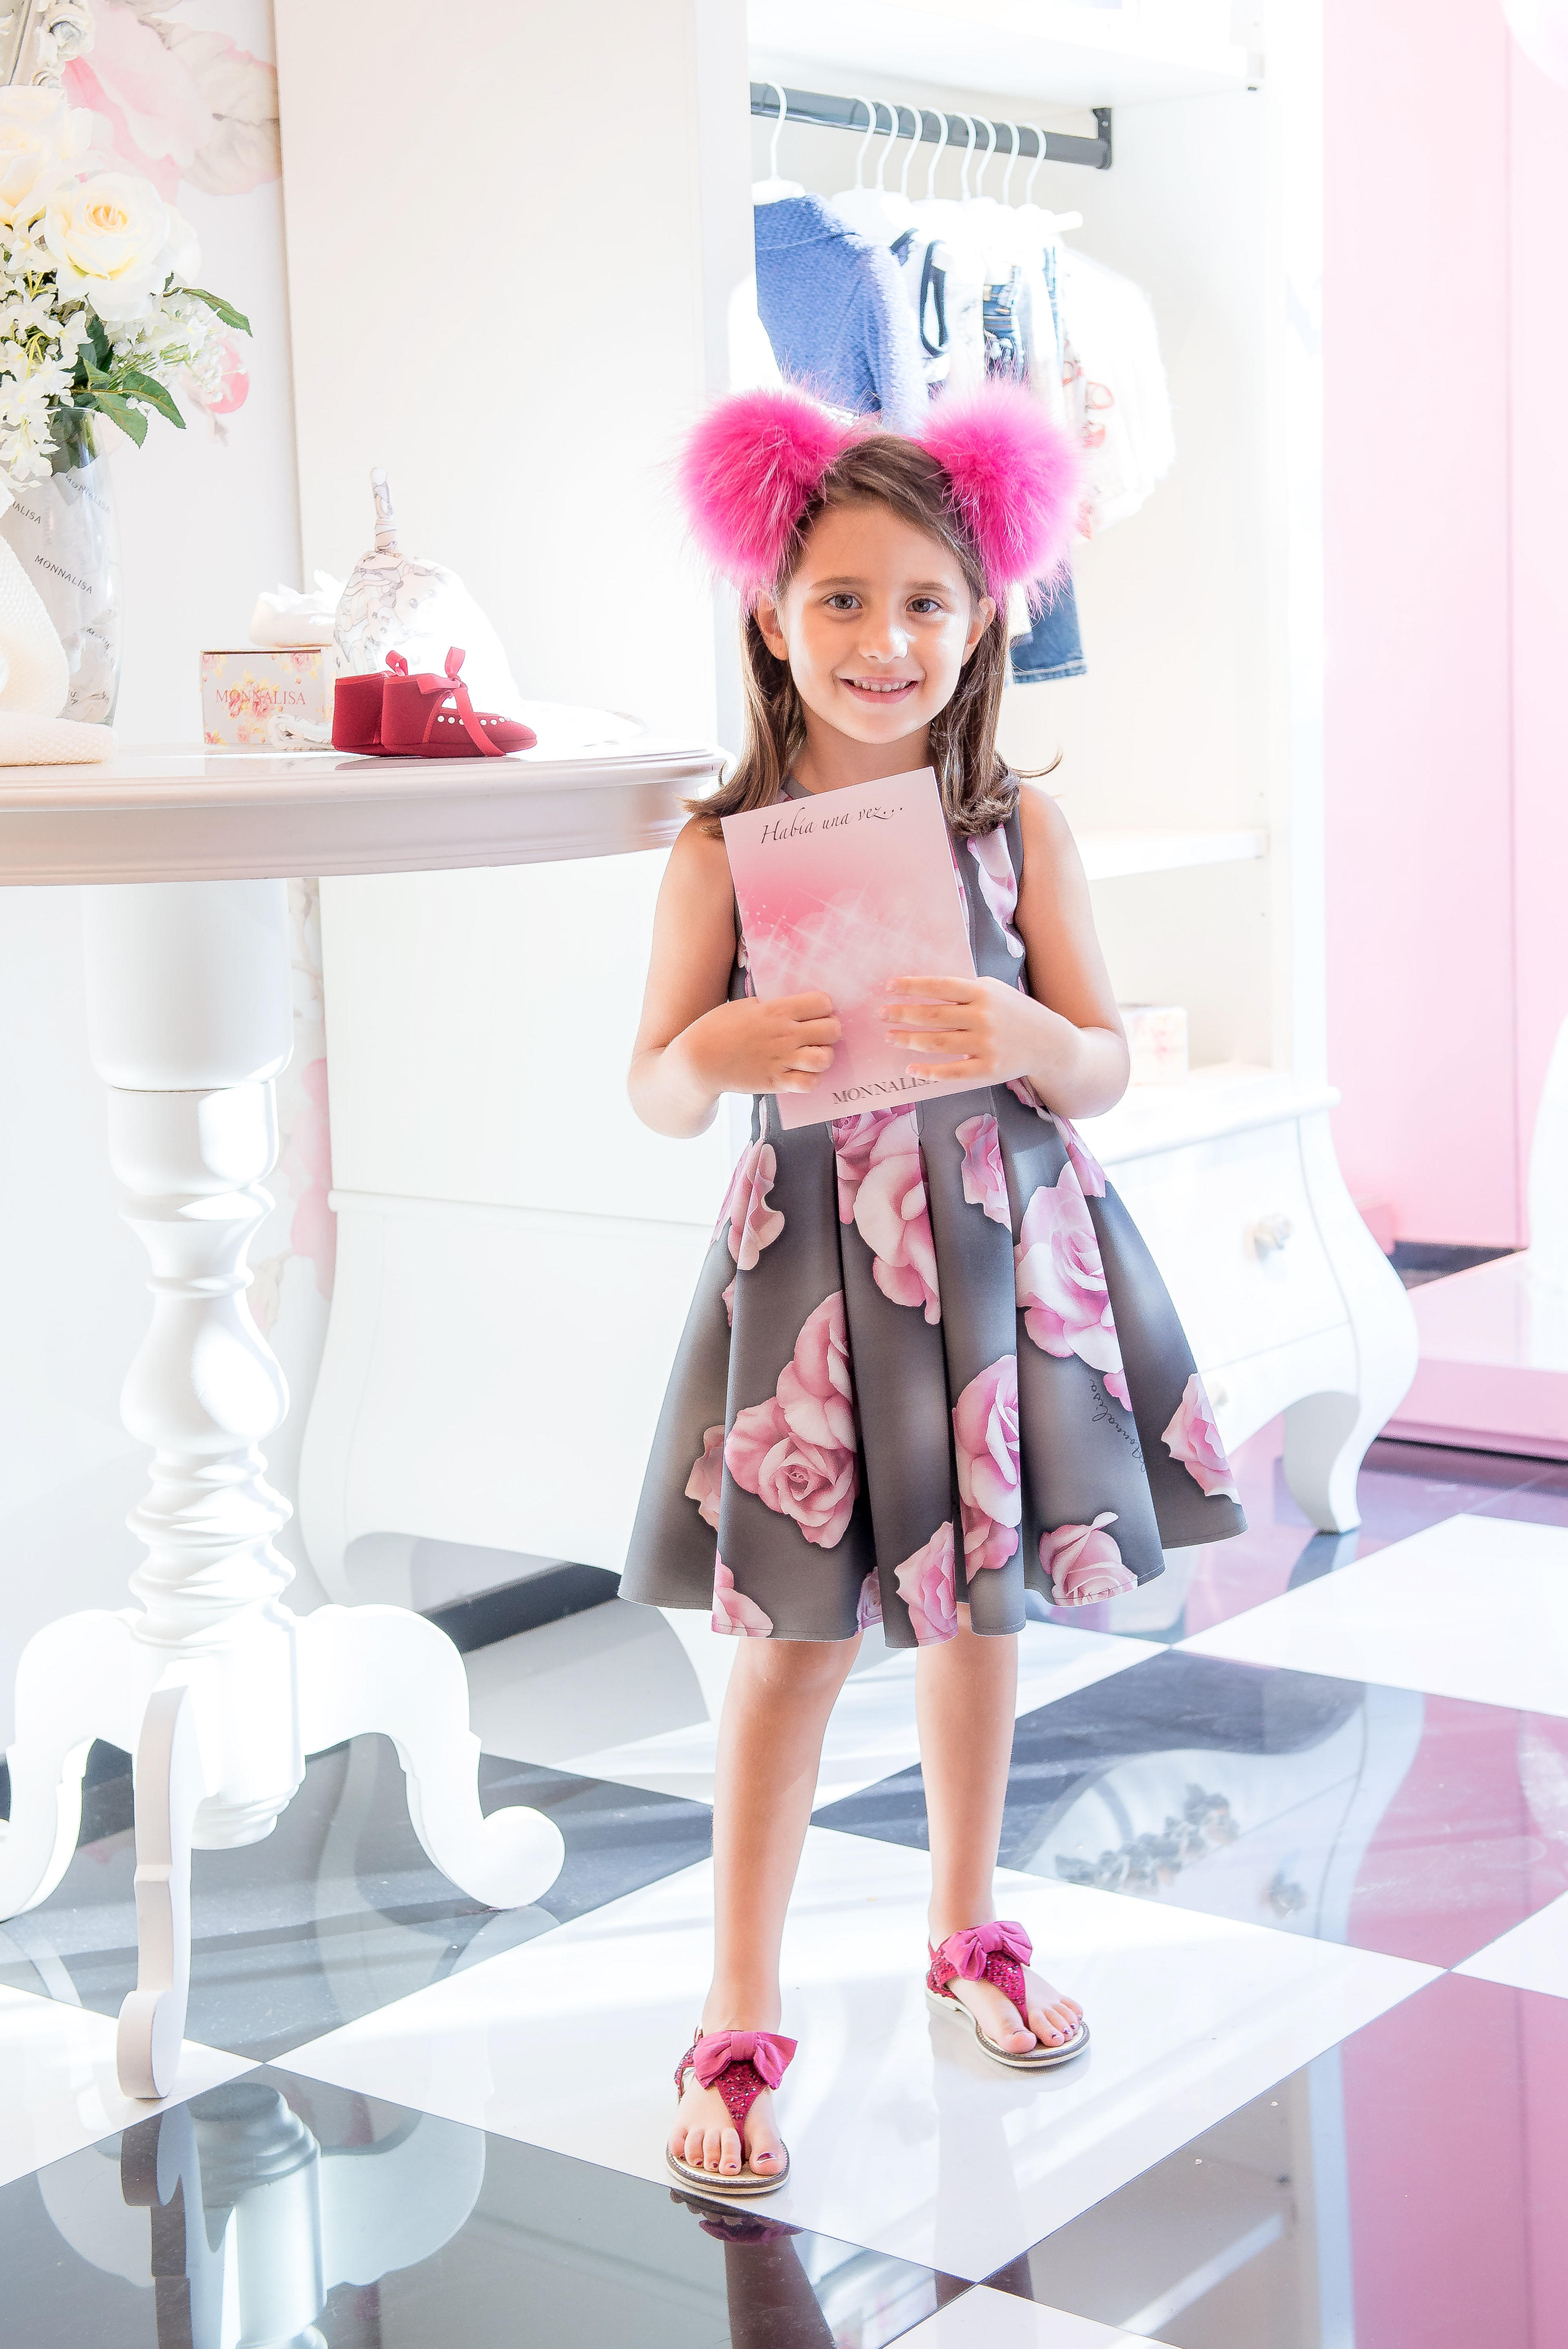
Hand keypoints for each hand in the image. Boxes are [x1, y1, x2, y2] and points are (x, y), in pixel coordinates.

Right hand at [684, 991, 841, 1096]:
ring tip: (813, 1055)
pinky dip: (812, 1079)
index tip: (815, 1013)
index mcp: (777, 1010)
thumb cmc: (717, 1028)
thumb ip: (770, 1005)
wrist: (699, 1060)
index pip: (823, 1003)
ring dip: (824, 1056)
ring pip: (825, 1058)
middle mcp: (785, 1034)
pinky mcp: (776, 1082)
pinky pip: (809, 1083)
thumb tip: (788, 1006)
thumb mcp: (744, 1006)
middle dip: (830, 1031)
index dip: (824, 1007)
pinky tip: (804, 1074)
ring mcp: (782, 1059)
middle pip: (832, 1029)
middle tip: (818, 1035)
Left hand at [879, 974, 1070, 1087]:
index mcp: (983, 992)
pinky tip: (911, 1069)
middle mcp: (983, 1017)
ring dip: (909, 1040)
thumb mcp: (994, 991)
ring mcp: (986, 1045)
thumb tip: (923, 989)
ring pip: (938, 1043)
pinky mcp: (988, 1069)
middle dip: (903, 1014)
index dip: (912, 986)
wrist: (1050, 1044)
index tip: (889, 987)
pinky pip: (952, 1071)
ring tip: (890, 1037)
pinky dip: (929, 1072)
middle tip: (881, 1014)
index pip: (940, 986)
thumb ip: (964, 991)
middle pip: (933, 1016)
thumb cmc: (1015, 1013)